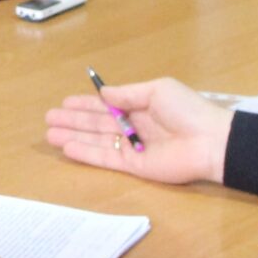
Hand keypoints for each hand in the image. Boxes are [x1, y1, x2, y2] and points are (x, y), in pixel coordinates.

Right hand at [43, 76, 231, 187]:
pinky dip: (86, 154)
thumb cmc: (186, 111)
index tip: (64, 102)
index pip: (106, 105)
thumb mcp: (157, 91)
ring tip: (50, 134)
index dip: (85, 104)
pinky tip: (68, 148)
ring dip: (74, 137)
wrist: (209, 141)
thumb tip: (102, 93)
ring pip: (96, 141)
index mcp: (140, 106)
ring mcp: (132, 147)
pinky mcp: (133, 166)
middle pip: (96, 123)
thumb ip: (127, 94)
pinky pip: (105, 158)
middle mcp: (133, 126)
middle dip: (73, 121)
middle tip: (48, 118)